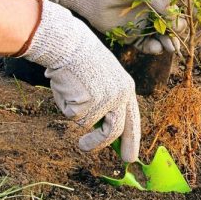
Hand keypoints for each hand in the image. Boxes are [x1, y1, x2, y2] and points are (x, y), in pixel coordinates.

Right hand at [20, 0, 139, 159]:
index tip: (130, 156)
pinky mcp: (89, 103)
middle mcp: (120, 96)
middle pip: (116, 131)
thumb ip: (106, 102)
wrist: (69, 43)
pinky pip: (74, 116)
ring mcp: (105, 100)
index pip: (133, 119)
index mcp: (127, 88)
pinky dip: (67, 107)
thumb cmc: (81, 60)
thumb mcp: (102, 79)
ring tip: (72, 104)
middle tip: (96, 153)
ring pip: (90, 125)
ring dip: (79, 122)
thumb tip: (100, 129)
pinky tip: (67, 89)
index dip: (132, 139)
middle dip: (107, 146)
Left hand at [28, 0, 184, 53]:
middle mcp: (153, 9)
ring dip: (170, 43)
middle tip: (184, 38)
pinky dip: (154, 48)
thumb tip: (179, 20)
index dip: (194, 13)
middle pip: (175, 24)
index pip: (182, 4)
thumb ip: (162, 0)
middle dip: (181, 32)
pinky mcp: (131, 36)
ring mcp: (143, 23)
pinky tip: (156, 47)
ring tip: (171, 47)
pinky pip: (147, 45)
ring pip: (163, 37)